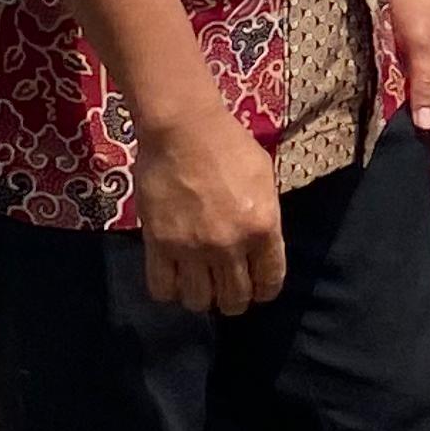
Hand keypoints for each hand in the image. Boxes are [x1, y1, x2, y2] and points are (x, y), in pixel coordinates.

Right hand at [135, 106, 286, 314]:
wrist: (183, 128)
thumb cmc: (229, 145)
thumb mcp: (264, 179)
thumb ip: (266, 216)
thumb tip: (261, 245)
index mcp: (263, 227)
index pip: (270, 281)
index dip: (265, 290)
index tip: (258, 289)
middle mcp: (230, 246)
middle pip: (234, 299)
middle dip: (234, 299)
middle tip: (227, 288)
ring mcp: (192, 248)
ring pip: (199, 301)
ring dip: (201, 298)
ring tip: (199, 284)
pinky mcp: (158, 245)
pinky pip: (162, 288)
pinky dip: (169, 291)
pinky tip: (173, 278)